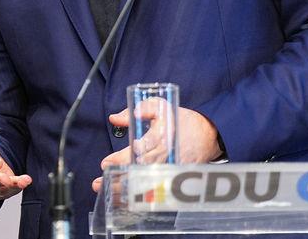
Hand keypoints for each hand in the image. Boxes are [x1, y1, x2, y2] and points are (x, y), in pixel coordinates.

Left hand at [91, 106, 221, 191]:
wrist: (208, 133)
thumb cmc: (179, 118)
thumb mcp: (159, 106)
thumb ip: (138, 110)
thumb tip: (114, 118)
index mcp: (161, 136)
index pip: (139, 149)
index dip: (122, 158)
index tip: (106, 164)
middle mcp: (166, 154)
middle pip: (141, 169)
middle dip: (120, 177)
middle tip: (100, 183)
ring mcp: (172, 167)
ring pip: (148, 181)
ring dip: (128, 190)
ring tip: (108, 194)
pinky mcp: (176, 176)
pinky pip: (157, 188)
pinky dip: (142, 196)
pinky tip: (126, 202)